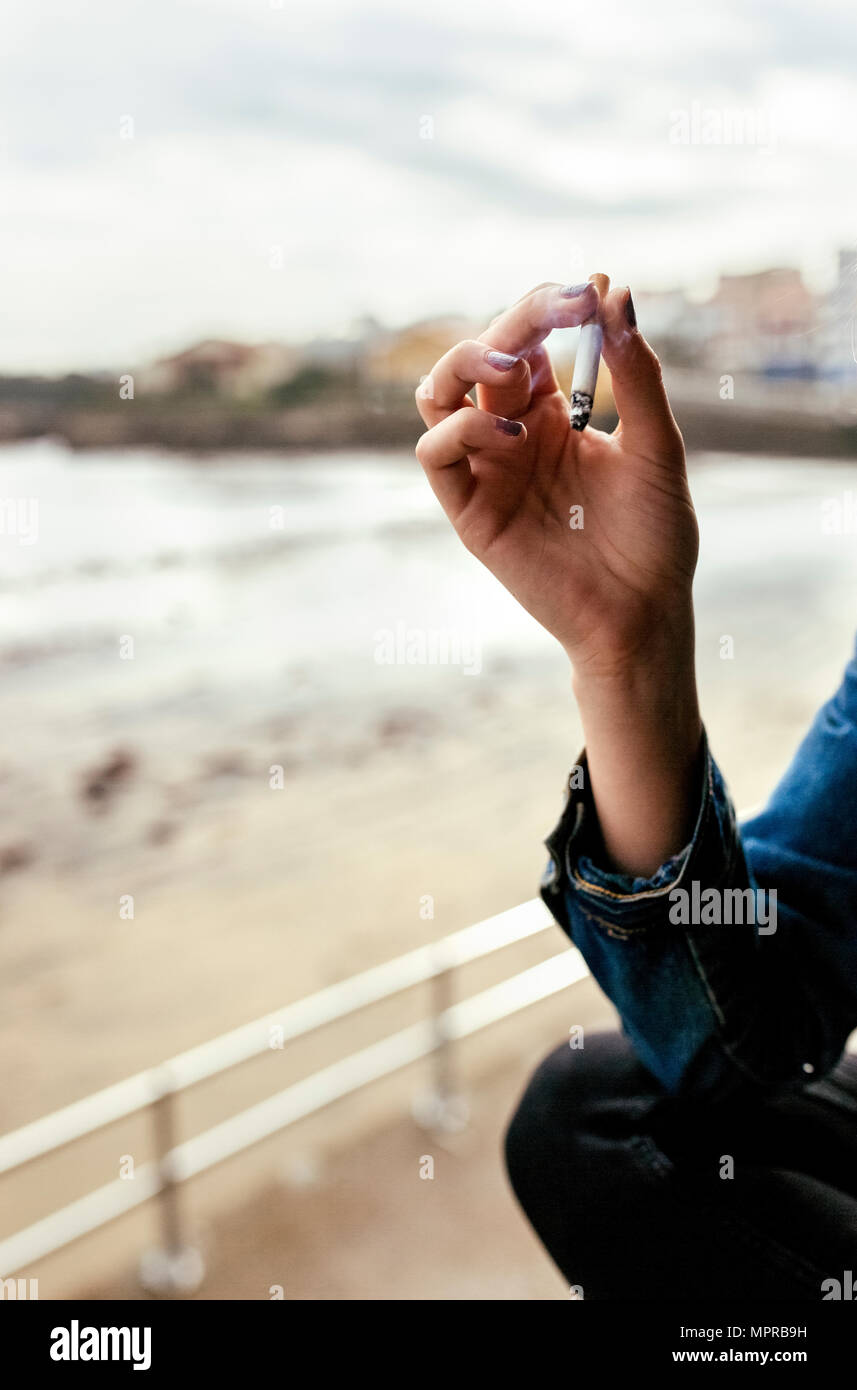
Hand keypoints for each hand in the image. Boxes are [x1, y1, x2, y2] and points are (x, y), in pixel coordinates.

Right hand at [415, 276, 702, 875]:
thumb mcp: (657, 445)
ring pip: (437, 395)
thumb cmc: (655, 537)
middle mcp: (512, 437)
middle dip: (516, 321)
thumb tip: (617, 293)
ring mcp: (487, 471)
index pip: (530, 343)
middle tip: (556, 309)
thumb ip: (636, 375)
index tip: (586, 291)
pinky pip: (435, 452)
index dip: (549, 309)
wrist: (642, 614)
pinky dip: (460, 426)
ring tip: (510, 359)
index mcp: (554, 417)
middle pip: (483, 357)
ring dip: (463, 361)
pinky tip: (511, 429)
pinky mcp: (469, 511)